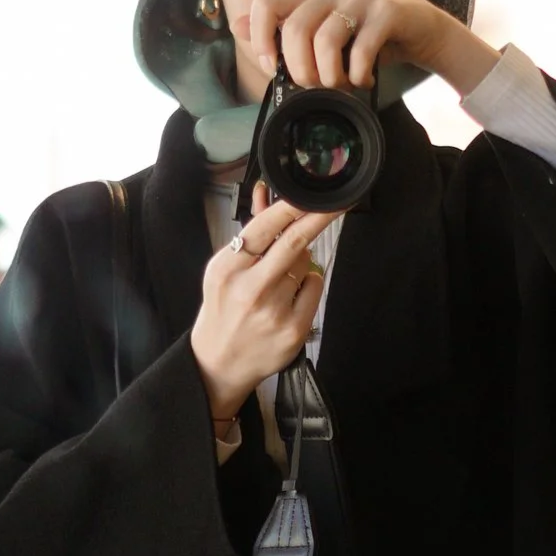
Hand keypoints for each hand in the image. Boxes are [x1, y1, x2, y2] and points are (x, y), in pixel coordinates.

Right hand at [189, 185, 340, 422]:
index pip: (264, 228)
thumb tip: (267, 193)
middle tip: (336, 204)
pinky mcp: (294, 329)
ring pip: (307, 263)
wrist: (219, 362)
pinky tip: (291, 297)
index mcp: (228, 269)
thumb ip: (251, 234)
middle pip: (294, 242)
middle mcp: (251, 289)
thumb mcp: (225, 269)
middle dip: (319, 218)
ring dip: (302, 262)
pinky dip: (309, 284)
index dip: (292, 207)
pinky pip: (315, 286)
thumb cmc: (223, 310)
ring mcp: (274, 311)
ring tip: (280, 280)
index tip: (311, 194)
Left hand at [234, 0, 499, 97]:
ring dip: (330, 75)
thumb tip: (236, 26)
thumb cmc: (367, 35)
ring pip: (326, 41)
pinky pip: (361, 49)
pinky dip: (358, 75)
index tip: (273, 67)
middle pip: (295, 29)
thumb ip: (283, 30)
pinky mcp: (388, 10)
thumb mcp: (323, 32)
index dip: (261, 39)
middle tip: (316, 85)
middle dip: (301, 69)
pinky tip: (363, 79)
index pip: (266, 3)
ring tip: (341, 84)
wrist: (421, 29)